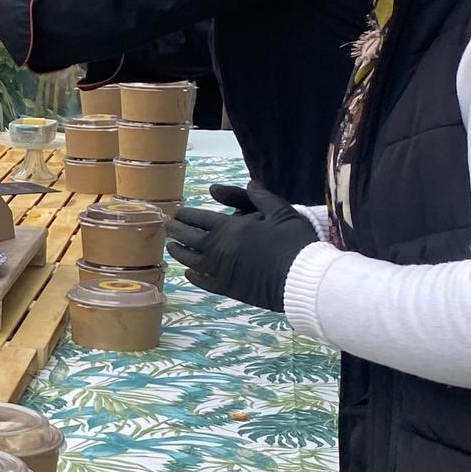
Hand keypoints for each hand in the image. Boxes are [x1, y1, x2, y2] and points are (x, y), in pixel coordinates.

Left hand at [164, 183, 316, 314]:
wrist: (302, 278)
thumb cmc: (294, 241)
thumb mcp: (280, 211)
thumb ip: (259, 196)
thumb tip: (248, 182)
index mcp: (229, 228)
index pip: (198, 218)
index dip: (185, 214)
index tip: (177, 212)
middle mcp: (218, 249)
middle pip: (188, 238)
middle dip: (175, 230)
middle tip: (167, 226)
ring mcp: (220, 271)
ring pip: (190, 260)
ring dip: (178, 251)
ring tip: (171, 246)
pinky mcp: (227, 289)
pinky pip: (203, 282)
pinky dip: (193, 275)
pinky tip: (188, 272)